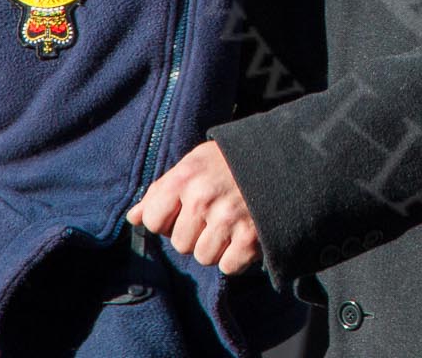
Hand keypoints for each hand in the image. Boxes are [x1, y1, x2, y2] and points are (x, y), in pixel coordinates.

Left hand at [127, 140, 260, 274]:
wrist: (287, 154)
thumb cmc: (234, 161)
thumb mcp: (196, 163)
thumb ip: (163, 189)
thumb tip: (134, 218)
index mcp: (186, 177)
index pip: (153, 221)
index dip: (168, 218)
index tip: (187, 208)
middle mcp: (203, 198)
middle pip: (180, 243)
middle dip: (196, 233)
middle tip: (217, 213)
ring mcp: (229, 218)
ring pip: (203, 256)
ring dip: (217, 246)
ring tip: (232, 224)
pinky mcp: (252, 237)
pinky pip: (229, 267)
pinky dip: (238, 257)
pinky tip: (246, 235)